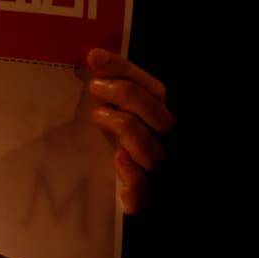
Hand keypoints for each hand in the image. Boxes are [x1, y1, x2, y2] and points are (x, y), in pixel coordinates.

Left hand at [87, 48, 173, 214]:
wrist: (96, 200)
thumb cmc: (104, 148)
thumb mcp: (107, 114)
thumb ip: (108, 86)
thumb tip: (94, 56)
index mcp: (156, 123)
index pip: (156, 91)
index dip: (128, 72)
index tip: (94, 60)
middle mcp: (162, 146)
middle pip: (164, 119)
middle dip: (129, 97)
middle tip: (95, 88)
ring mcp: (154, 175)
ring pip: (155, 153)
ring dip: (127, 128)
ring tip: (98, 116)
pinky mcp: (137, 202)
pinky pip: (142, 192)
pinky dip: (132, 176)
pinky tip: (117, 158)